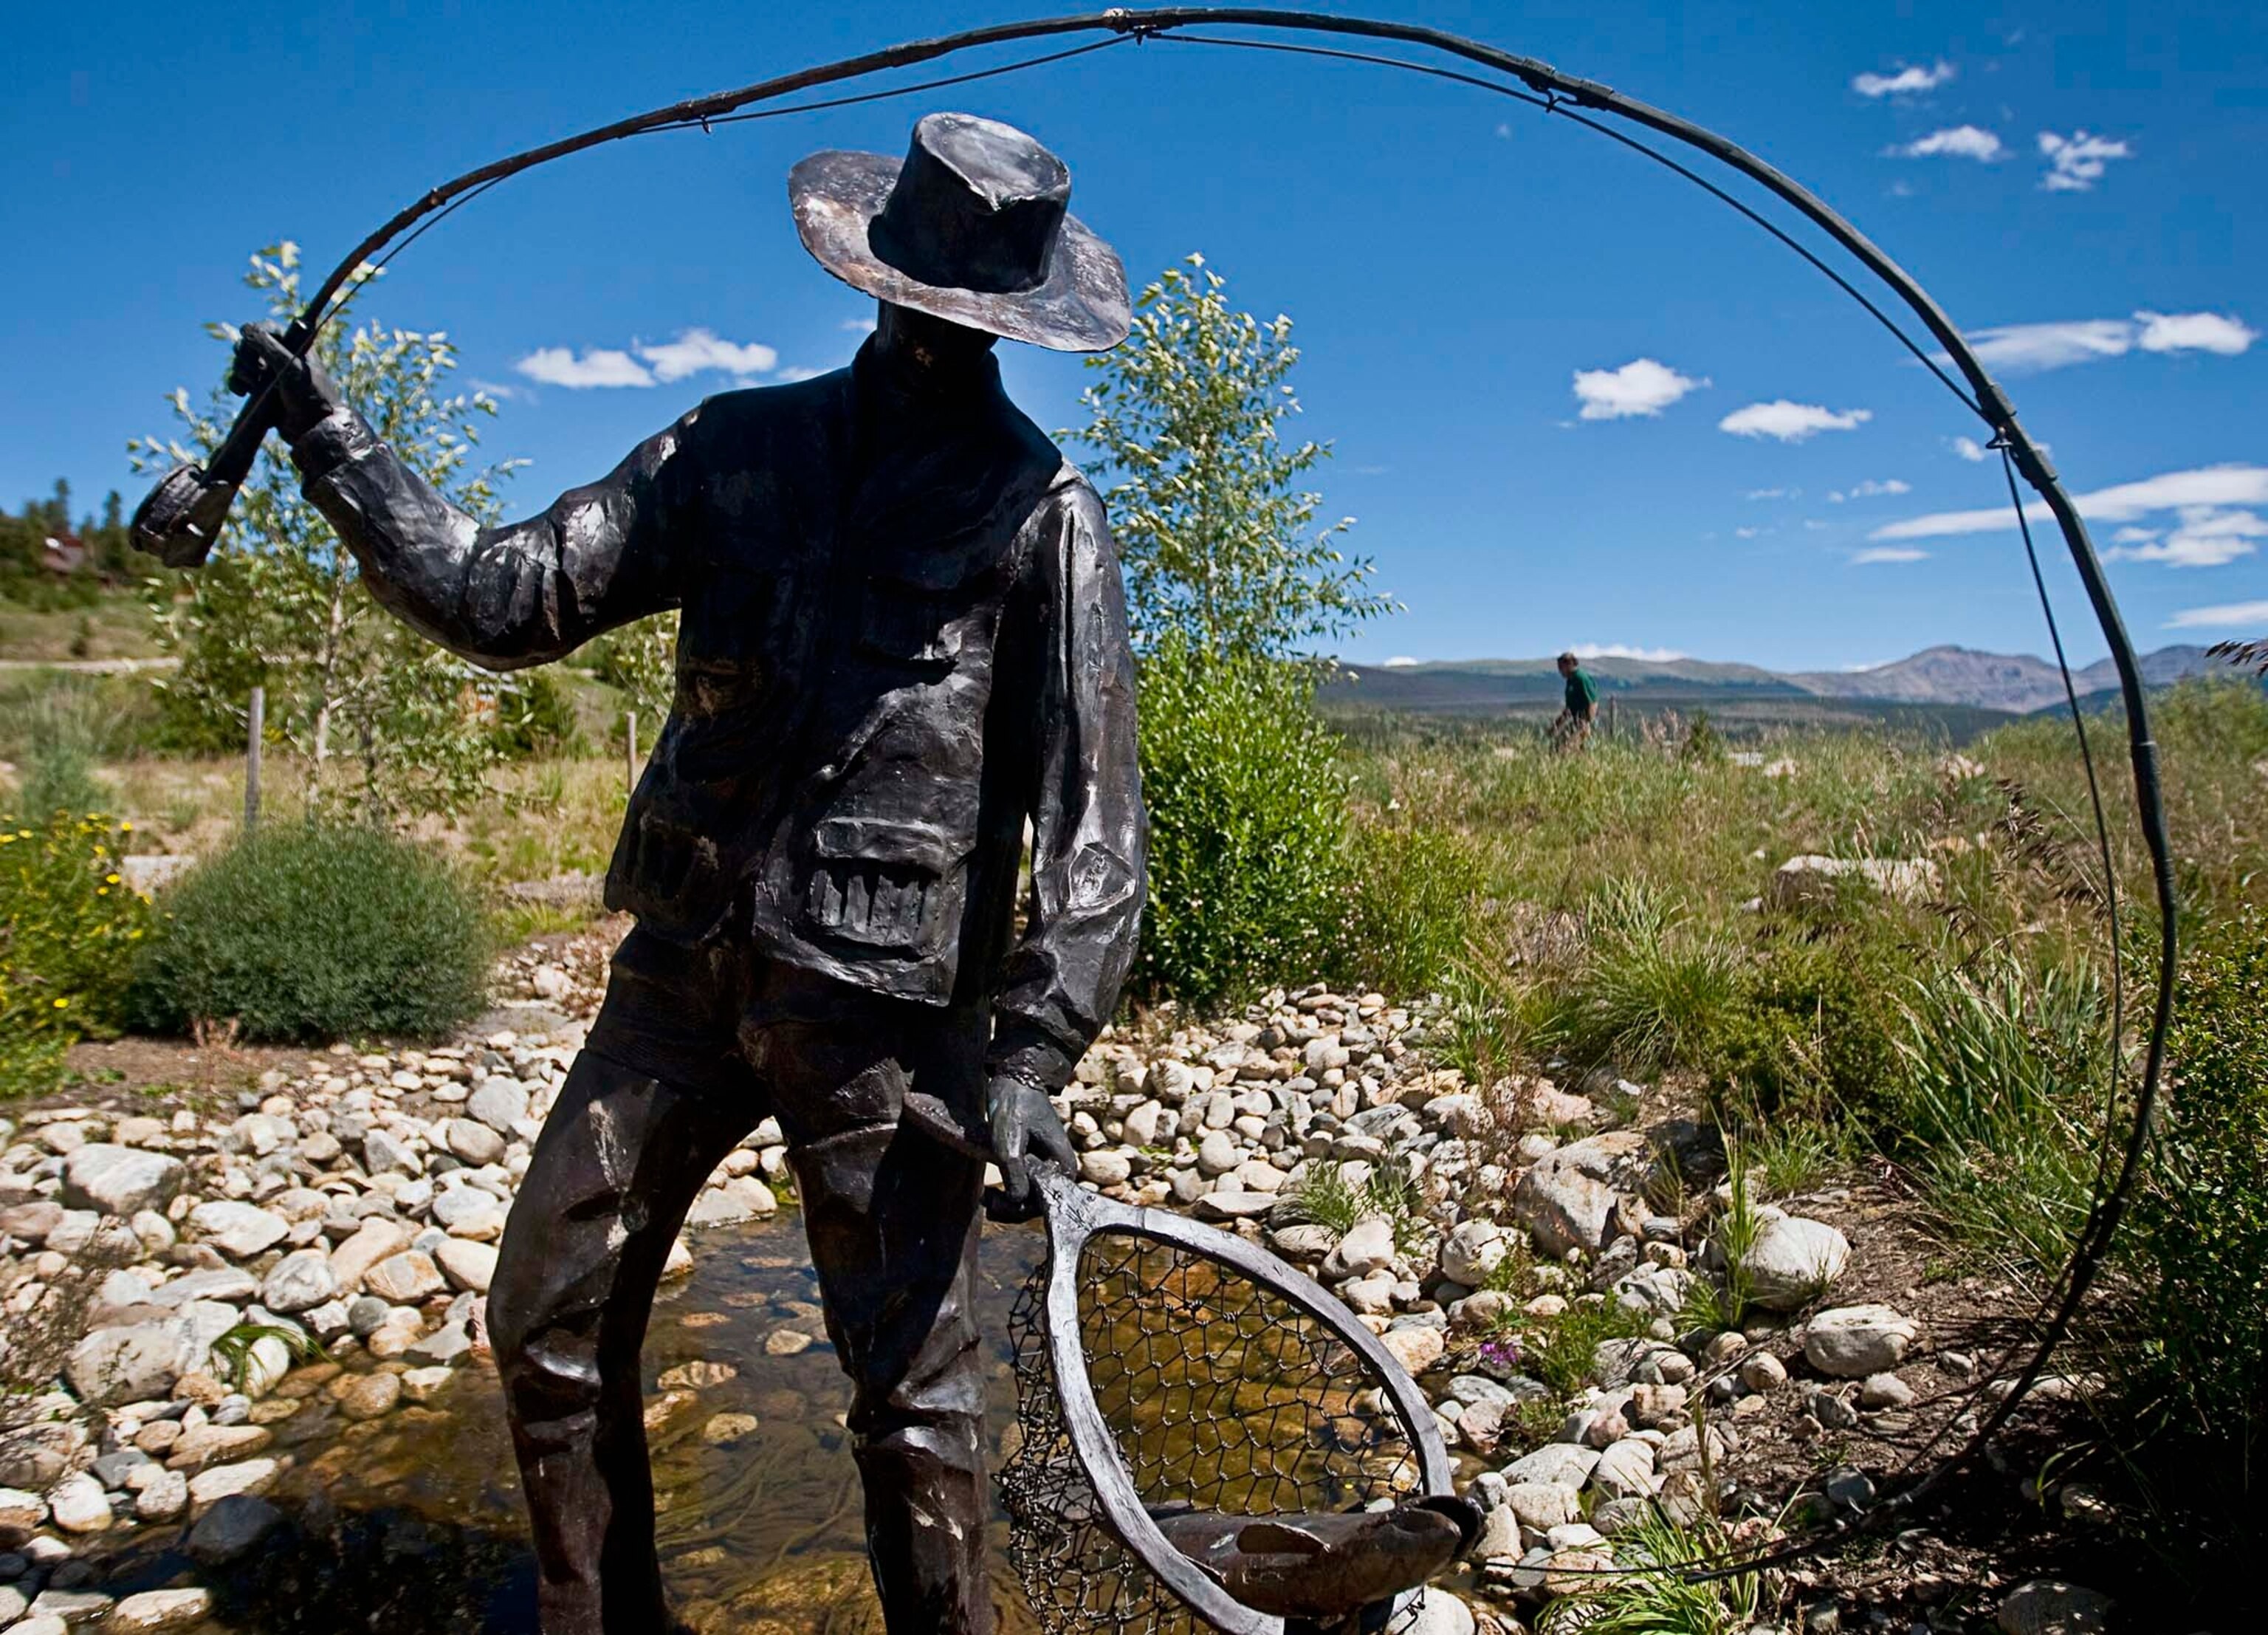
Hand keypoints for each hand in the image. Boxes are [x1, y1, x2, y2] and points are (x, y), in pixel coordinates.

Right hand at [228, 321, 342, 442]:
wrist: (313, 430)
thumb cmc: (309, 397)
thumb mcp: (290, 367)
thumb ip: (268, 346)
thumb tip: (245, 329)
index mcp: (293, 345)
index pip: (264, 328)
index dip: (255, 336)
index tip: (256, 351)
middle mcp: (280, 356)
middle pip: (248, 344)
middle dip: (246, 357)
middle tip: (258, 372)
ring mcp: (269, 373)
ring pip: (241, 362)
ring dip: (241, 371)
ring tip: (253, 385)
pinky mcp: (261, 390)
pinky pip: (238, 380)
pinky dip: (236, 384)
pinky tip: (242, 393)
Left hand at [987, 1078, 1075, 1210]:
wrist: (1016, 1079)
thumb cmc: (1015, 1106)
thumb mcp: (1009, 1142)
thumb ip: (1015, 1172)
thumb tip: (1018, 1201)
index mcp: (1062, 1165)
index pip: (1045, 1202)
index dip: (1019, 1208)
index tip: (995, 1201)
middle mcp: (1059, 1169)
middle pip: (1038, 1203)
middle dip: (1012, 1207)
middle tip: (987, 1200)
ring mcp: (1047, 1165)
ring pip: (1030, 1196)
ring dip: (1009, 1201)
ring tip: (987, 1197)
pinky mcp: (1035, 1161)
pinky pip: (1025, 1185)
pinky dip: (1009, 1191)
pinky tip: (992, 1192)